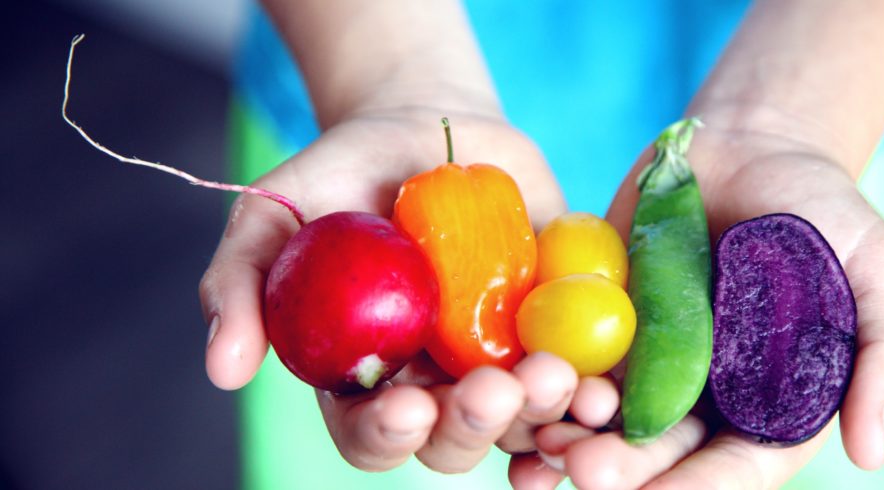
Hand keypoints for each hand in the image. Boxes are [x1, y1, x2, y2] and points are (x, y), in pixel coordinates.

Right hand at [198, 108, 577, 472]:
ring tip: (556, 376)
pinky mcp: (554, 329)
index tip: (408, 405)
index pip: (371, 434)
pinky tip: (605, 386)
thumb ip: (242, 283)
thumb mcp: (276, 212)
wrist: (431, 127)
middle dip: (475, 425)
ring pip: (524, 421)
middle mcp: (434, 383)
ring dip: (544, 413)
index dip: (387, 435)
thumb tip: (223, 371)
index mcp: (365, 375)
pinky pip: (581, 376)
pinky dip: (594, 391)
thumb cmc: (343, 172)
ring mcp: (499, 359)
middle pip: (455, 440)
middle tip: (495, 389)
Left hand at [516, 116, 883, 488]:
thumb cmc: (828, 215)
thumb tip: (873, 452)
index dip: (701, 487)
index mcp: (770, 404)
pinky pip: (569, 359)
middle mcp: (704, 395)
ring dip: (572, 437)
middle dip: (624, 471)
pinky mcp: (602, 318)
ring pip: (606, 417)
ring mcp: (648, 358)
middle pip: (661, 452)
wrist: (755, 145)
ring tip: (544, 444)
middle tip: (585, 471)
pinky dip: (544, 380)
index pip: (737, 467)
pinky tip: (515, 391)